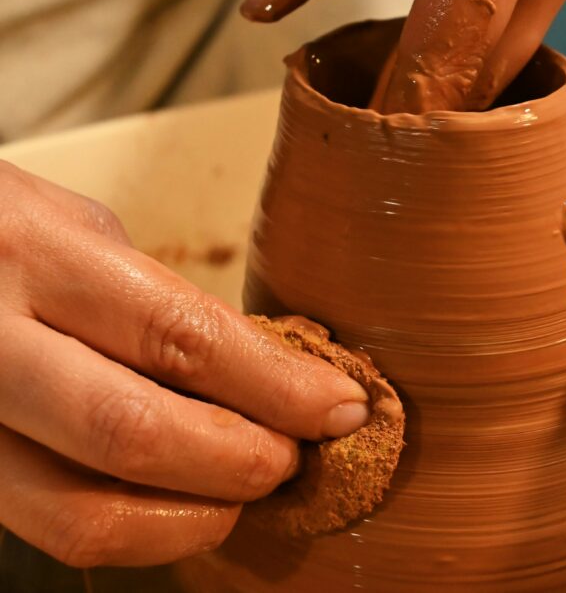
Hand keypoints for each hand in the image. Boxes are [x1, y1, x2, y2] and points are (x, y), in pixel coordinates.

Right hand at [0, 162, 368, 566]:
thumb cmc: (9, 231)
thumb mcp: (86, 234)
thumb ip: (159, 302)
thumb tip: (262, 372)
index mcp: (40, 255)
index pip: (181, 335)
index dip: (275, 385)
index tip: (338, 406)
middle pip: (132, 432)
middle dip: (238, 459)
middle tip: (291, 458)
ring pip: (83, 513)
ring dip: (192, 514)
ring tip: (241, 486)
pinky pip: (53, 529)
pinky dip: (137, 526)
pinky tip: (179, 498)